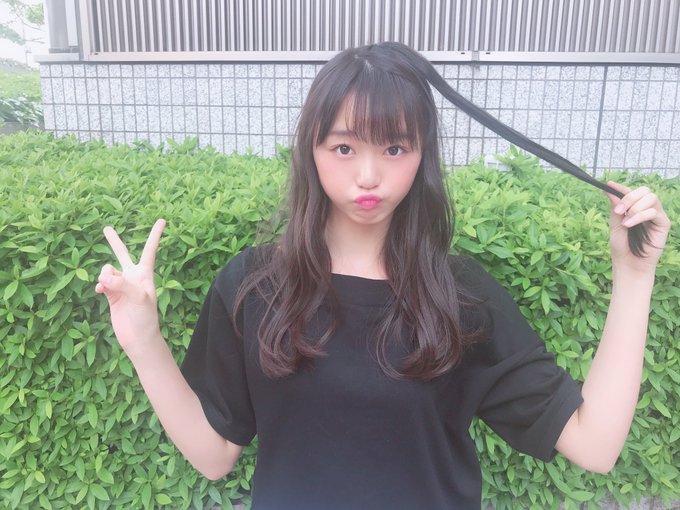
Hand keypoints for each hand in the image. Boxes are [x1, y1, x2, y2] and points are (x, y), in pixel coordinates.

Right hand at [95, 219, 165, 357]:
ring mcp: (121, 286)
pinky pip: (102, 283)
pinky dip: (99, 284)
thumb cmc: (145, 317)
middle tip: (106, 228)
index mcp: (145, 274)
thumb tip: (103, 276)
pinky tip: (99, 290)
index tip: (162, 220)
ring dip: (104, 275)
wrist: (138, 338)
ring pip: (107, 270)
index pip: (149, 250)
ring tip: (106, 286)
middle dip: (114, 242)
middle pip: (122, 254)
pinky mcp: (111, 295)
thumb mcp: (138, 298)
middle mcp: (133, 277)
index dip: (155, 235)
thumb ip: (121, 284)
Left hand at [604, 182, 670, 273]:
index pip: (631, 192)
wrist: (628, 264)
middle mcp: (647, 209)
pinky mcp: (663, 223)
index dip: (620, 187)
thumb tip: (609, 189)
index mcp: (634, 208)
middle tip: (619, 210)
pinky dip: (640, 216)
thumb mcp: (615, 224)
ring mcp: (656, 215)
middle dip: (630, 197)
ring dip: (635, 207)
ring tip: (625, 221)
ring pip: (651, 198)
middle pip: (645, 190)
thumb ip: (616, 207)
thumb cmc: (621, 246)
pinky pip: (654, 212)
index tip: (608, 185)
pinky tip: (629, 225)